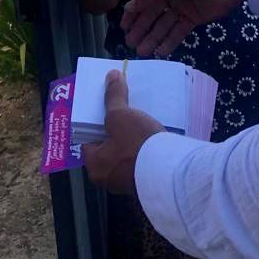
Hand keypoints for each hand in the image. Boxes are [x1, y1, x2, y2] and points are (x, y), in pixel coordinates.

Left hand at [82, 71, 163, 194]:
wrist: (170, 170)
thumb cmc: (135, 144)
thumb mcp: (120, 115)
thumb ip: (114, 97)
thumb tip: (111, 75)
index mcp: (95, 166)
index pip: (88, 140)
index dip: (95, 121)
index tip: (105, 108)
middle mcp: (108, 179)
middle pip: (108, 147)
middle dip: (115, 130)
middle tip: (123, 112)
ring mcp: (129, 182)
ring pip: (125, 154)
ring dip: (131, 140)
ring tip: (139, 120)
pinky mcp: (147, 181)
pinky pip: (141, 160)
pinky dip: (144, 148)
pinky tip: (151, 135)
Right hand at [121, 0, 243, 57]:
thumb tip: (129, 7)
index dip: (133, 13)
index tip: (123, 27)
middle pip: (152, 14)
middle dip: (141, 28)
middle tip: (129, 44)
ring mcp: (182, 7)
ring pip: (163, 25)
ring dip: (152, 38)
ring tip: (141, 52)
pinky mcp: (193, 19)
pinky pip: (178, 31)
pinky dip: (169, 42)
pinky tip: (159, 52)